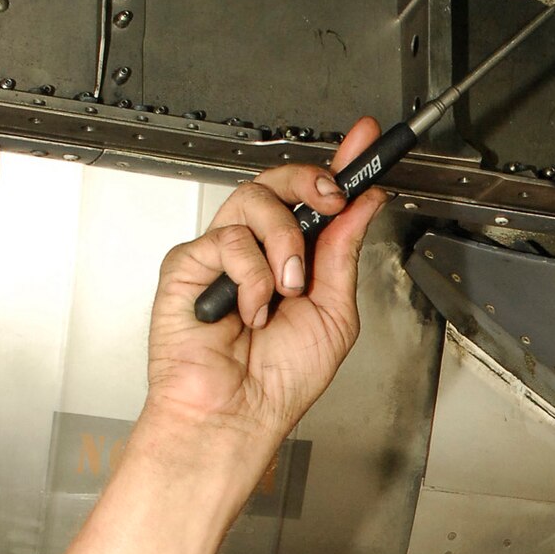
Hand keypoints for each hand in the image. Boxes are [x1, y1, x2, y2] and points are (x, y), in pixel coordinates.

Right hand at [143, 117, 387, 444]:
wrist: (239, 414)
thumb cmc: (278, 380)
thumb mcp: (335, 313)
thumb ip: (345, 254)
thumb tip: (364, 204)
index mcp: (297, 259)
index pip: (316, 199)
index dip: (341, 164)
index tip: (365, 139)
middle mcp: (260, 251)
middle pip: (279, 182)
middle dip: (310, 183)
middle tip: (329, 202)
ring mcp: (222, 255)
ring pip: (254, 201)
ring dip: (284, 245)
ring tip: (288, 289)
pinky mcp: (189, 264)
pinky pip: (226, 240)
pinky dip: (250, 277)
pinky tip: (251, 309)